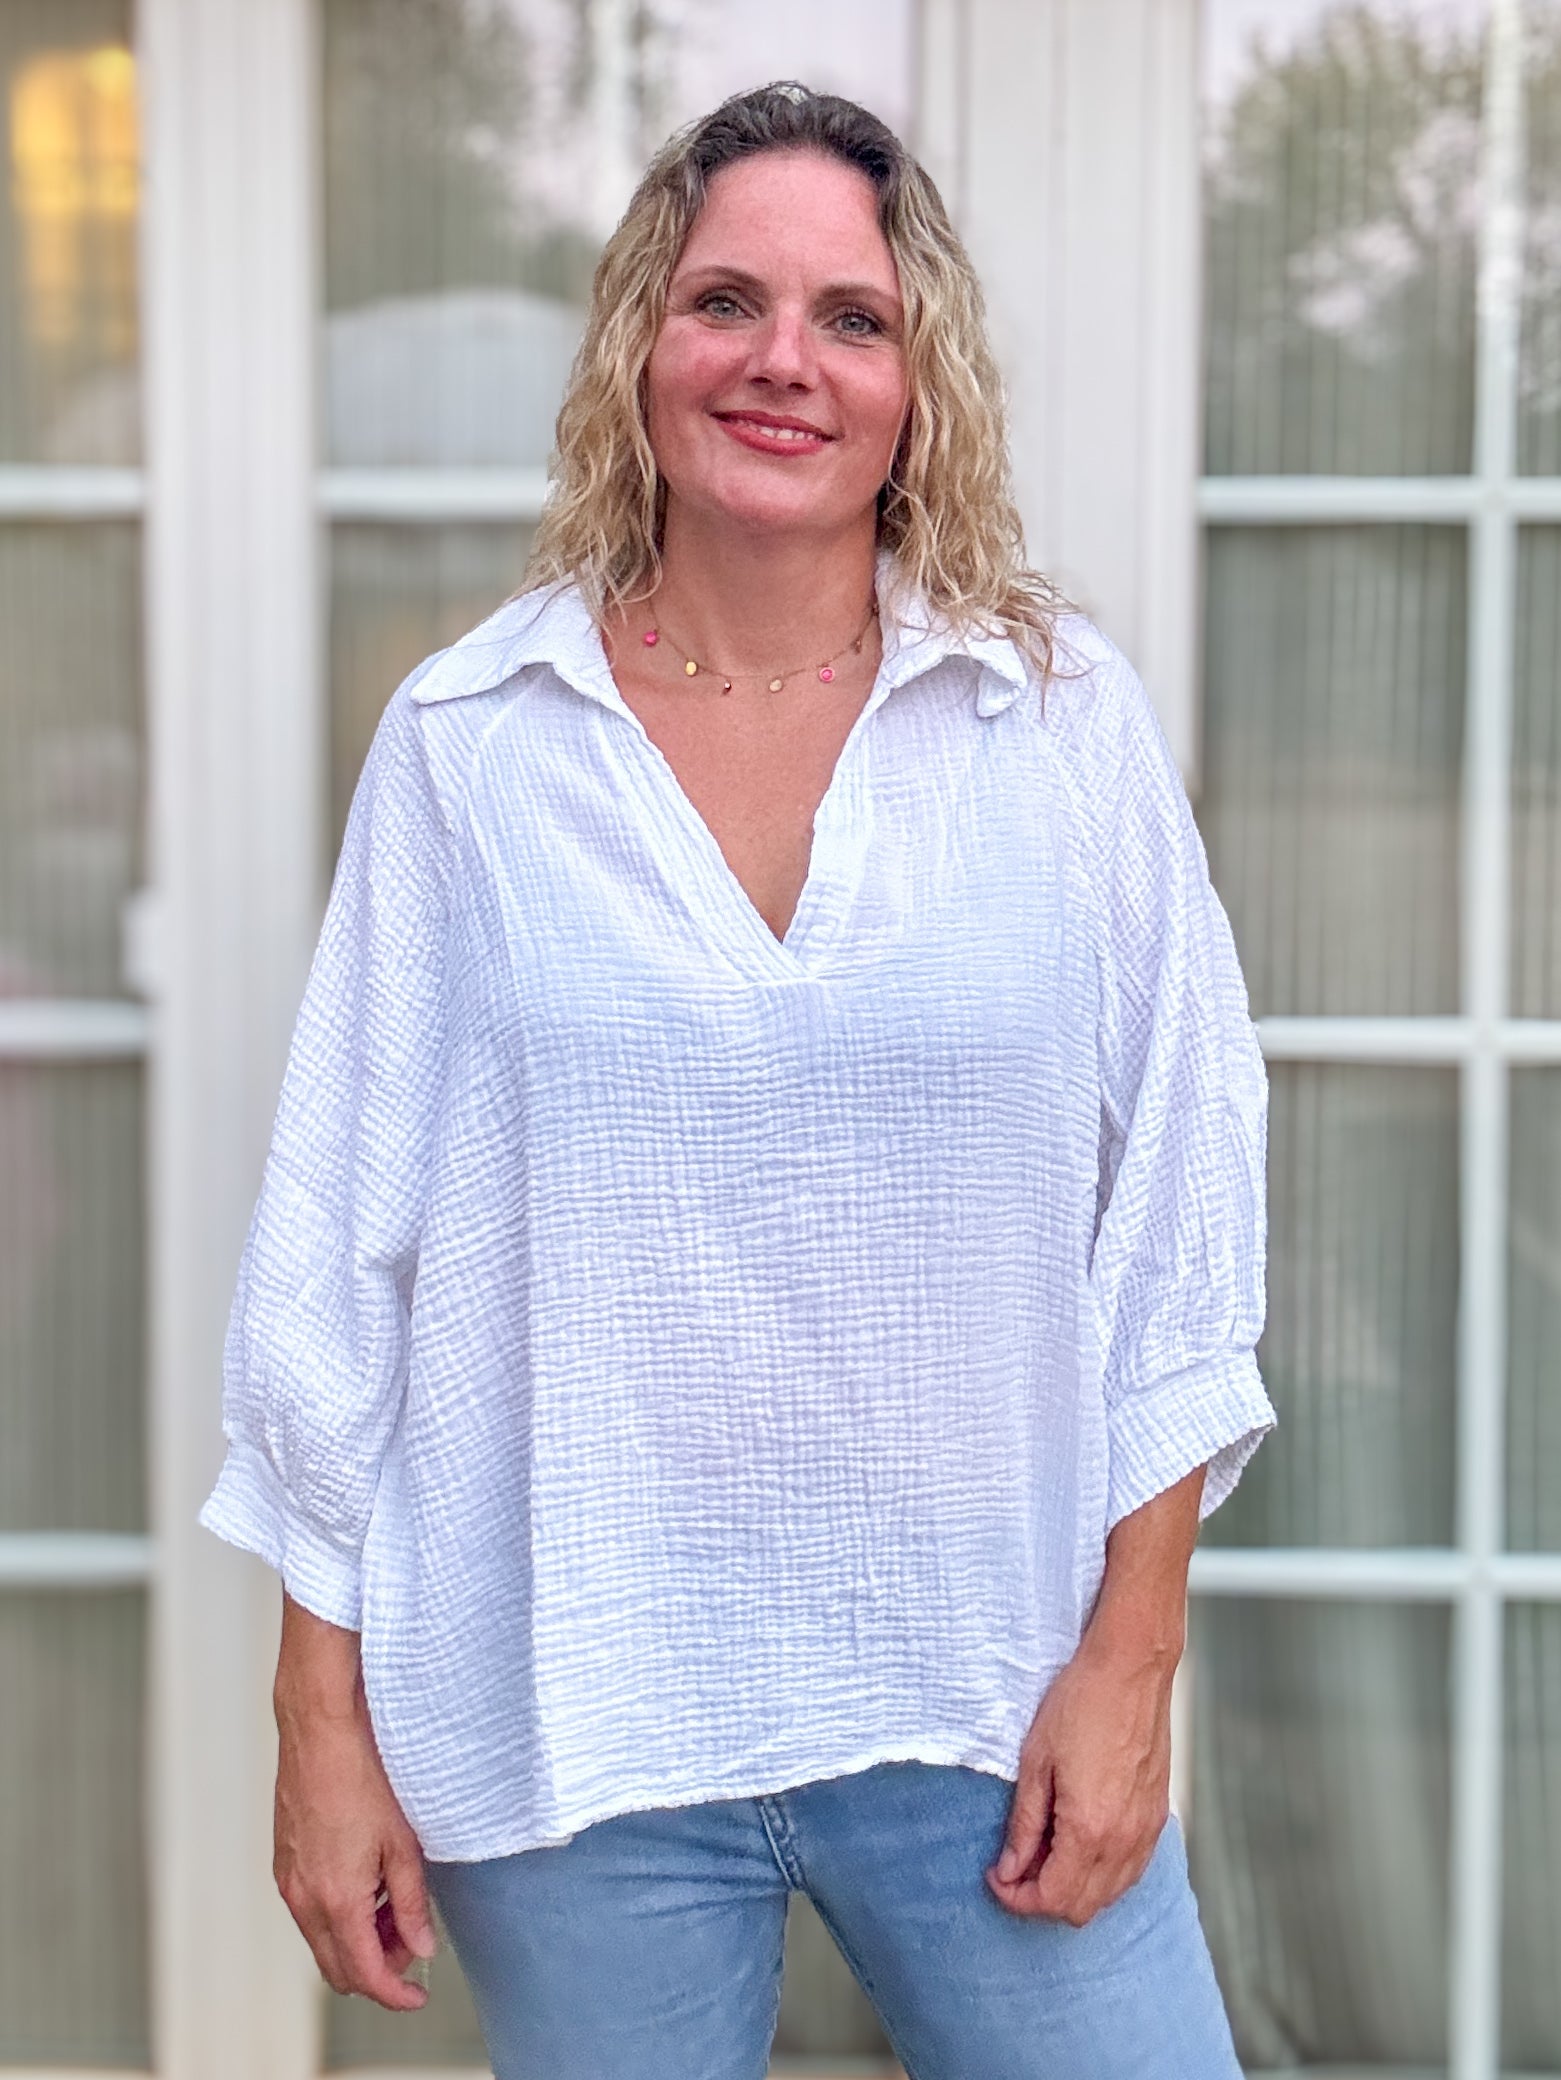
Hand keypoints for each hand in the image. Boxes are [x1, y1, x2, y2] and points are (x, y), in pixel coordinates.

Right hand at [272, 1598, 436, 2009]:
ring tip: (395, 1904)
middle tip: (412, 1941)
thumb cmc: (362, 1775)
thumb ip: (412, 1902)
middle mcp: (303, 1899)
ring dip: (357, 1939)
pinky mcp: (284, 1862)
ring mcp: (288, 1881)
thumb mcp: (403, 1843)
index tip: (417, 1994)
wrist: (320, 1731)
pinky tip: (367, 1882)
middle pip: (338, 1967)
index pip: (365, 1974)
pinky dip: (338, 1914)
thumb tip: (421, 1944)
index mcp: (336, 1900)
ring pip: (322, 1939)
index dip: (394, 1994)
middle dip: (377, 1967)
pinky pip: (309, 1910)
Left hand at [983, 1631, 1173, 1924]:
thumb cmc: (1081, 1705)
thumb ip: (1024, 1823)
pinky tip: (1078, 1843)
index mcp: (1090, 1830)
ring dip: (1073, 1888)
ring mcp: (1147, 1832)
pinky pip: (1131, 1871)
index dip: (1017, 1898)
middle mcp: (1124, 1841)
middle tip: (1015, 1866)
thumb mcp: (1036, 1761)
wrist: (1132, 1669)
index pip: (1053, 1898)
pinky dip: (1102, 1875)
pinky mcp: (1158, 1818)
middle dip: (1042, 1899)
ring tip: (1043, 1852)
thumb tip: (1011, 1868)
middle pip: (1082, 1908)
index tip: (997, 1877)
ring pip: (1109, 1895)